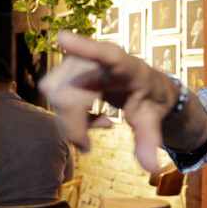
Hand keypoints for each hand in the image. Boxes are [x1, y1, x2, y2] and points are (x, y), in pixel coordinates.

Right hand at [39, 31, 178, 171]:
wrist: (147, 89)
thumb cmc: (151, 100)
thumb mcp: (153, 120)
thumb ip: (149, 142)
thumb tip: (152, 168)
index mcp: (128, 67)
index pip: (107, 55)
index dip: (85, 48)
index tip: (64, 39)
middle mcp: (100, 59)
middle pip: (67, 92)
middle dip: (73, 125)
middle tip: (89, 146)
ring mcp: (82, 60)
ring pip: (55, 92)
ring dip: (72, 118)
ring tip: (101, 122)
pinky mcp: (69, 66)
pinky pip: (52, 91)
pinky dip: (68, 113)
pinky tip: (91, 117)